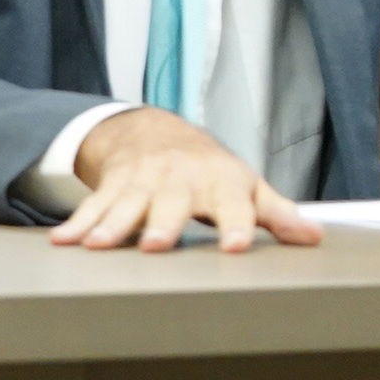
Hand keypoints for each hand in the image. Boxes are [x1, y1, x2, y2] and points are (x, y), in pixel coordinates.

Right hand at [53, 107, 321, 253]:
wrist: (157, 133)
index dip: (238, 225)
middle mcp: (182, 180)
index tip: (237, 246)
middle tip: (156, 245)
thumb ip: (277, 214)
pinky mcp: (114, 184)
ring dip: (111, 224)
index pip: (235, 206)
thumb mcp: (248, 187)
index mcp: (223, 184)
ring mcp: (144, 181)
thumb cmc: (211, 170)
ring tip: (98, 245)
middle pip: (172, 204)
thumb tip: (314, 238)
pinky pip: (94, 205)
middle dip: (162, 223)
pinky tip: (64, 242)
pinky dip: (78, 223)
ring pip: (127, 204)